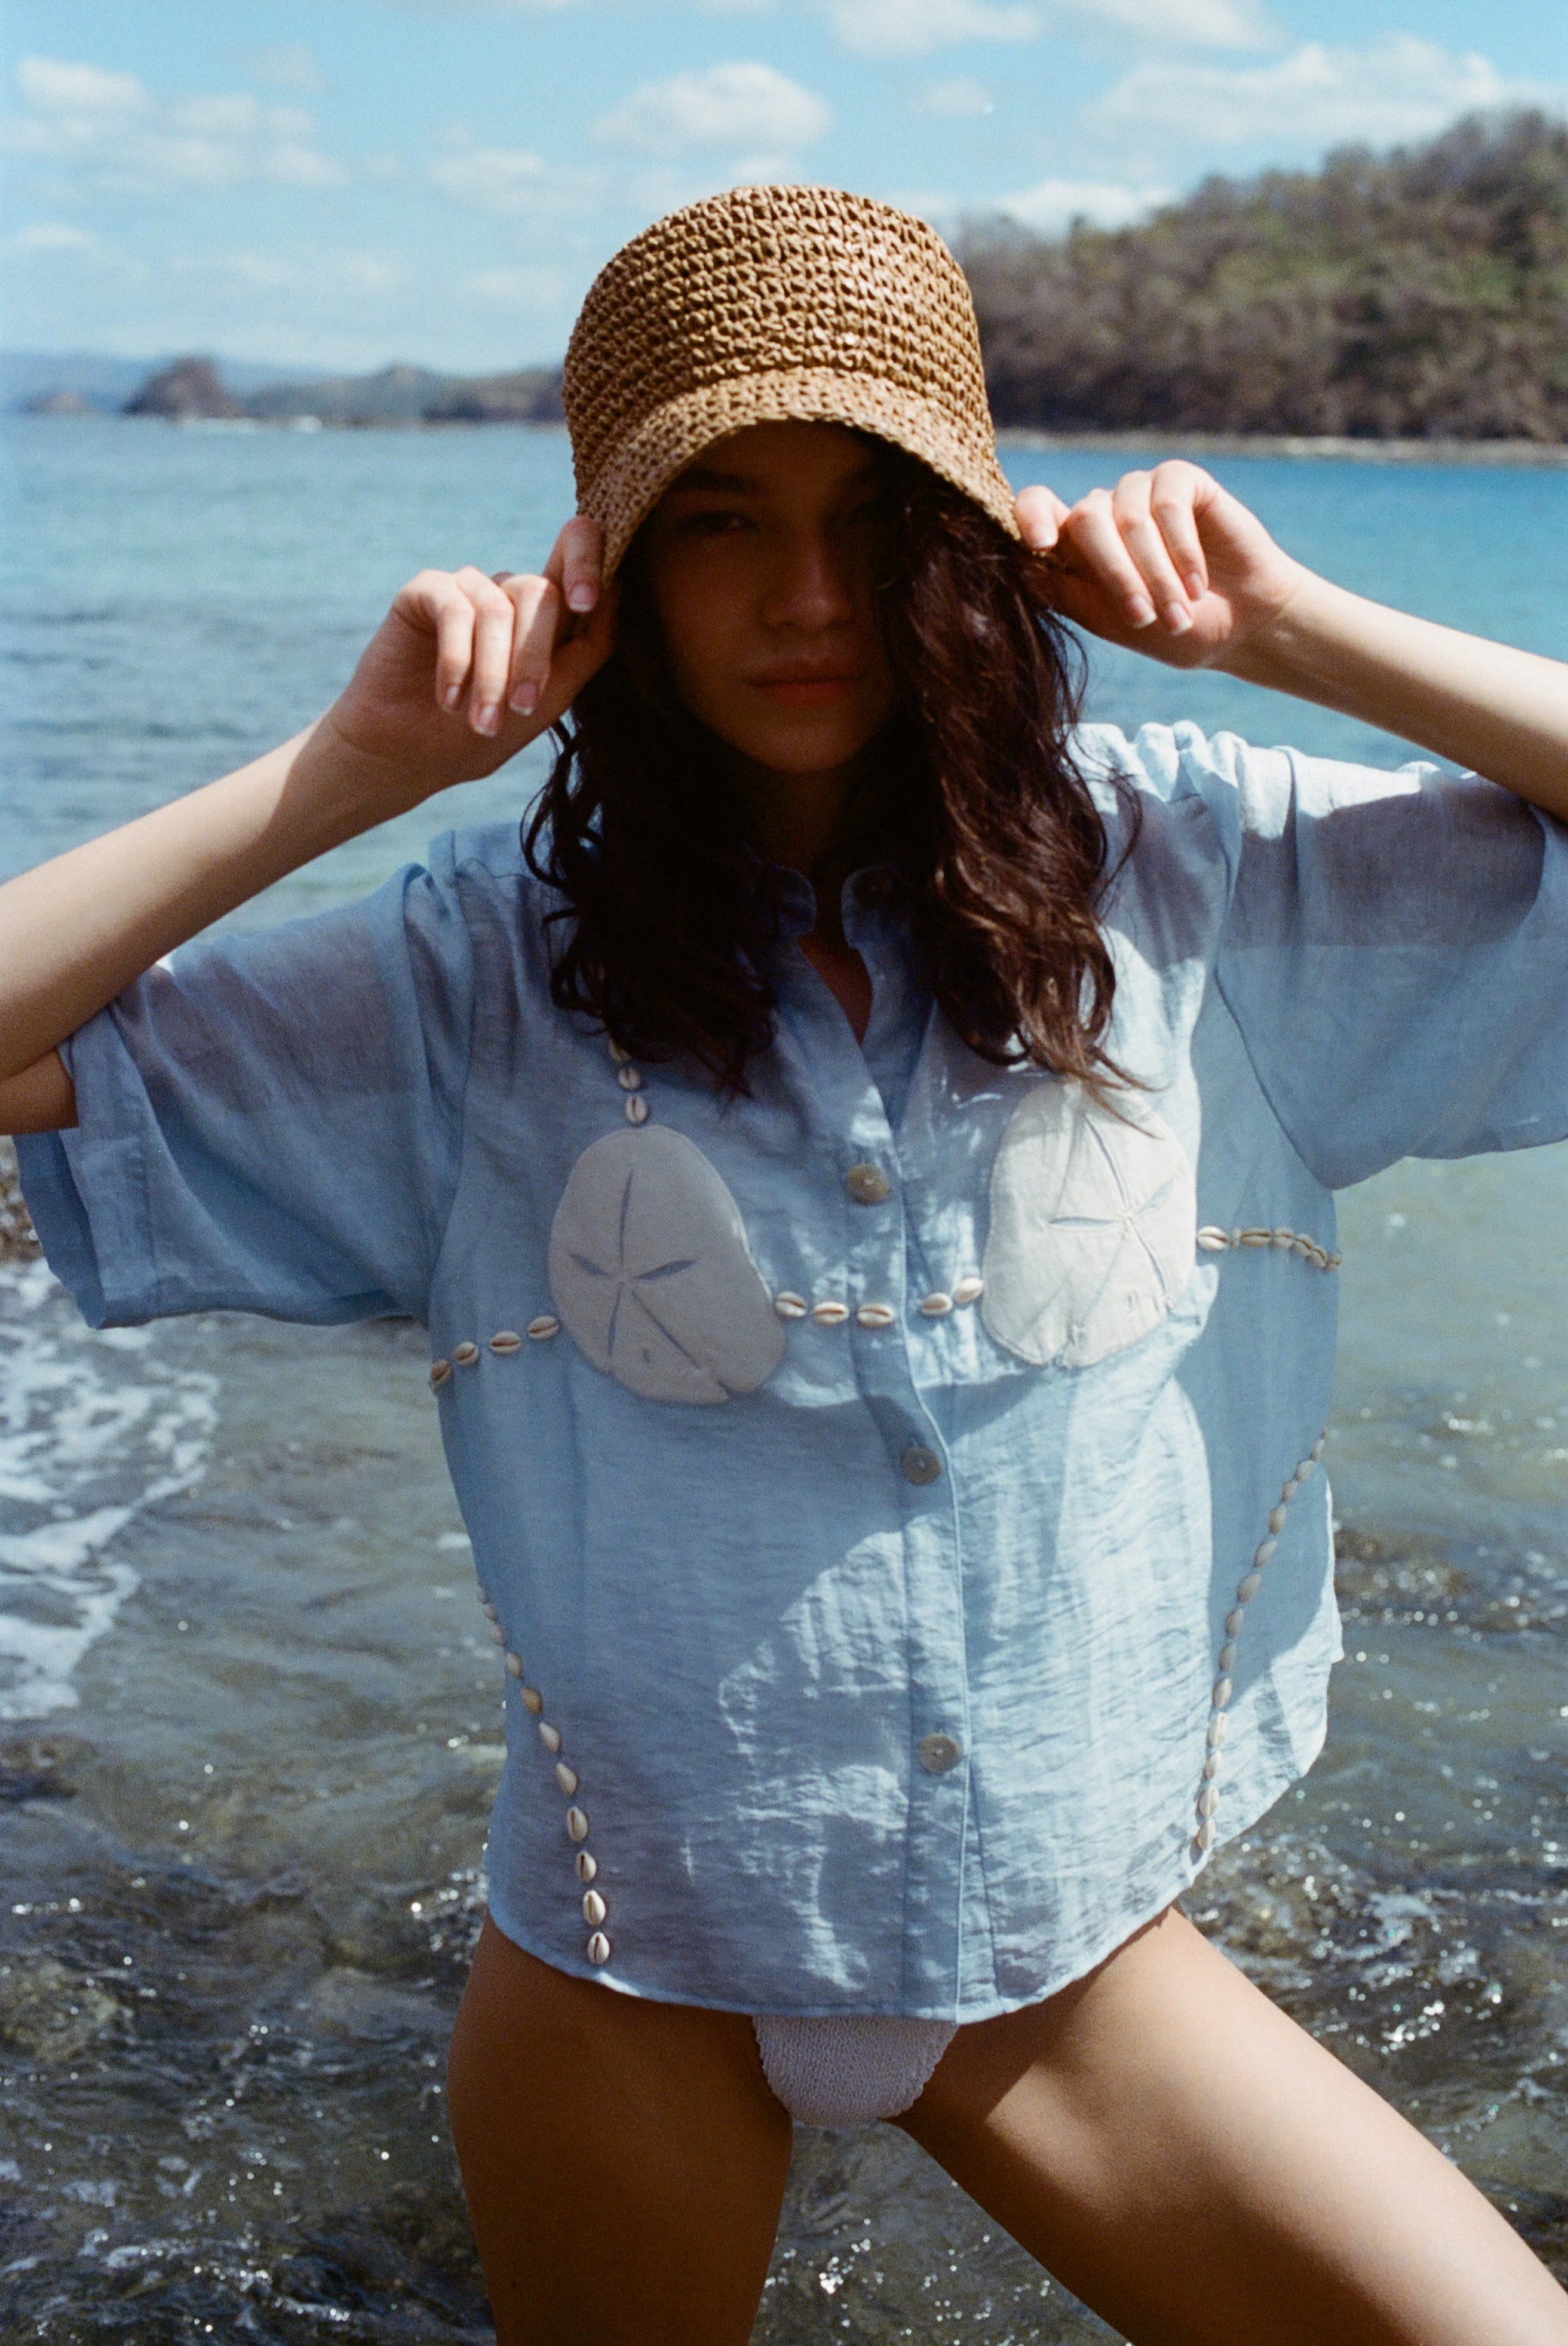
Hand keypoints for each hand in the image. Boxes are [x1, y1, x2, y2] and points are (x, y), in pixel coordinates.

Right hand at [318, 515, 615, 809]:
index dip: (589, 562)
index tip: (587, 600)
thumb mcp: (545, 702)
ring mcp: (467, 590)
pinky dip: (457, 660)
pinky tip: (448, 698)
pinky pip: (455, 610)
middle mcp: (508, 594)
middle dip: (534, 657)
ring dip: (494, 673)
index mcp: (544, 617)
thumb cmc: (477, 734)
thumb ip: (585, 651)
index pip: (577, 559)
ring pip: (500, 608)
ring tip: (481, 720)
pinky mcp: (426, 592)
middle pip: (543, 593)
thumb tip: (618, 588)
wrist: (405, 757)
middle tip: (521, 708)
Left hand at [1014, 463, 1307, 671]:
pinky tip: (1198, 583)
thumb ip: (1066, 592)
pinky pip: (1169, 503)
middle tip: (1144, 618)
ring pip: (1128, 518)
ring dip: (1155, 575)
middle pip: (1085, 519)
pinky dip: (1182, 550)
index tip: (1040, 544)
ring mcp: (1141, 492)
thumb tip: (1020, 566)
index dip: (1030, 517)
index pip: (1035, 508)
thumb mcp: (1111, 621)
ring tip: (1178, 616)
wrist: (1242, 627)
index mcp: (1074, 546)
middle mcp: (1103, 511)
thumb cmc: (1172, 631)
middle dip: (1115, 575)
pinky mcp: (1180, 481)